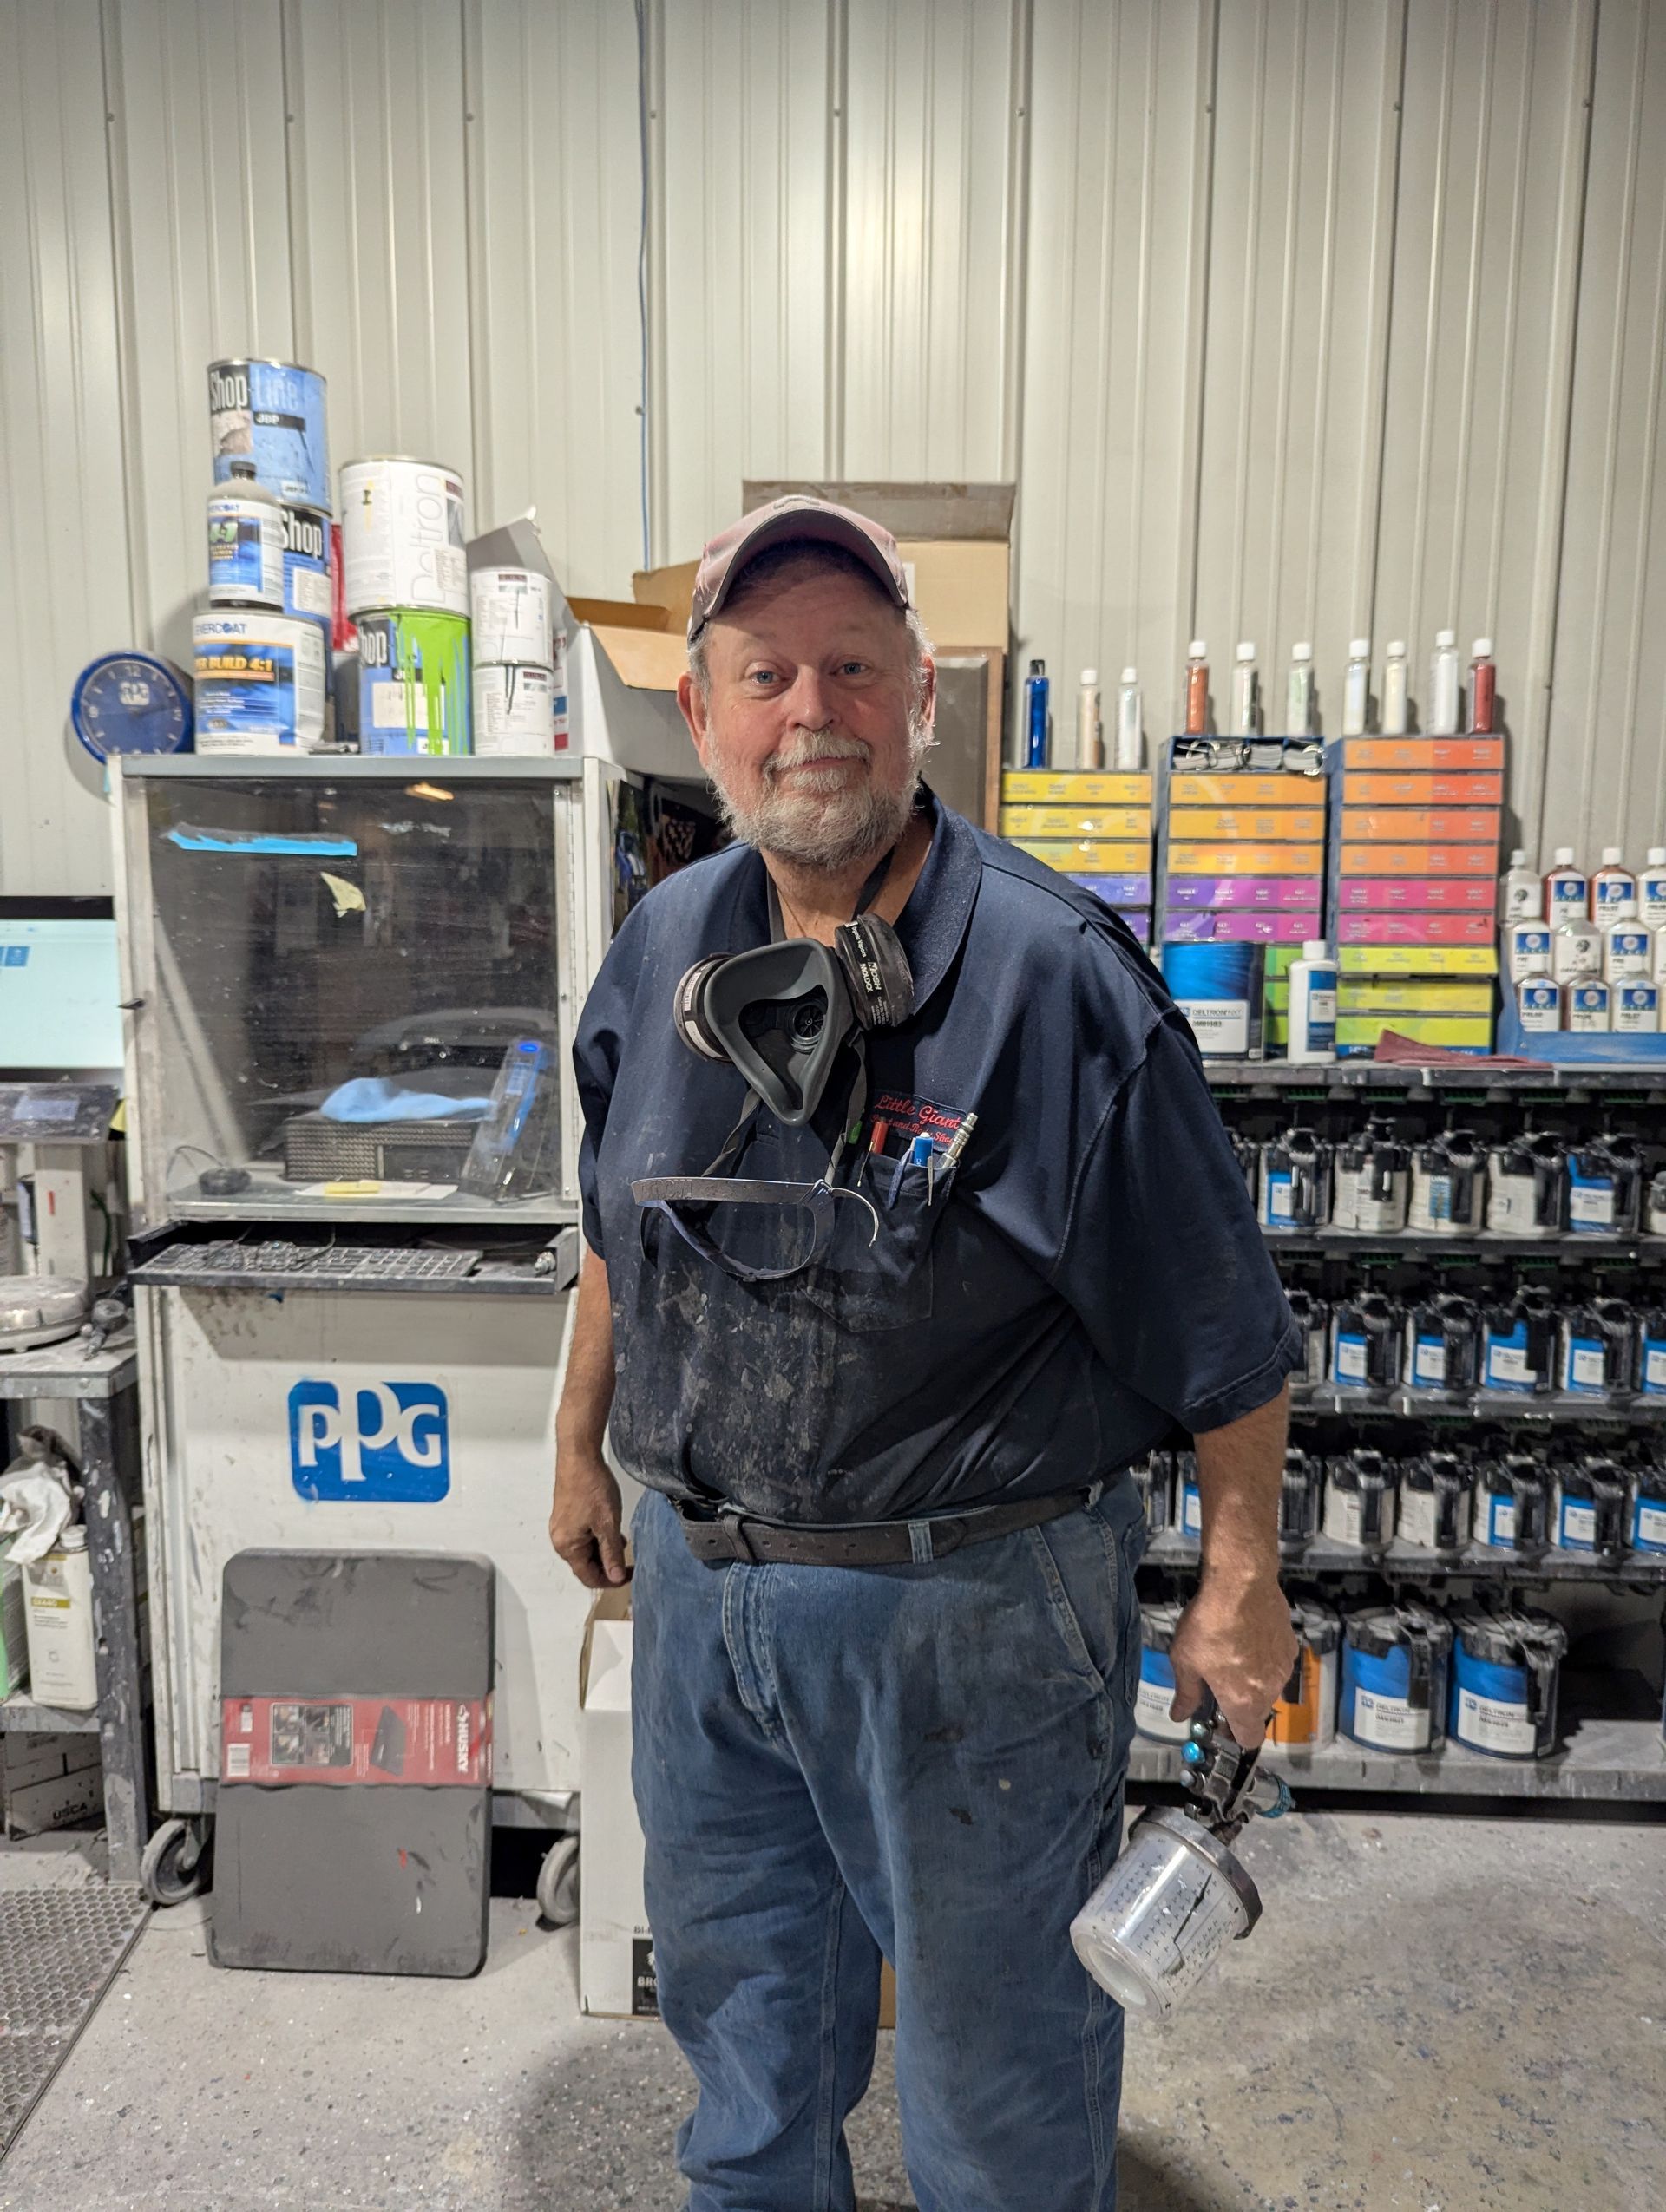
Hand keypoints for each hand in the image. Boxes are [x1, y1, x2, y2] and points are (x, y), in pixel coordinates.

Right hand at [549, 1449, 629, 1588]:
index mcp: (567, 1546)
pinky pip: (582, 1536)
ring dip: (604, 1549)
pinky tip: (610, 1527)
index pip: (589, 1577)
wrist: (579, 1456)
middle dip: (608, 1563)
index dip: (610, 1580)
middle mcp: (560, 1539)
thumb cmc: (590, 1485)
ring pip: (585, 1549)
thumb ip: (611, 1553)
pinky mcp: (566, 1516)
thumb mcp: (608, 1524)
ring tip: (621, 1538)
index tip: (628, 1574)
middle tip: (628, 1558)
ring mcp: (562, 1527)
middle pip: (586, 1564)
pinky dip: (598, 1537)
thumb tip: (614, 1577)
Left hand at [1167, 1571, 1296, 1746]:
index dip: (1235, 1733)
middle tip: (1220, 1677)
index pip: (1250, 1738)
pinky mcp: (1291, 1645)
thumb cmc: (1208, 1625)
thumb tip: (1179, 1716)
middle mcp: (1269, 1690)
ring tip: (1233, 1651)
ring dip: (1254, 1678)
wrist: (1241, 1584)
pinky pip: (1277, 1662)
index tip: (1222, 1720)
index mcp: (1243, 1701)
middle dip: (1241, 1701)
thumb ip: (1186, 1693)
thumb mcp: (1185, 1660)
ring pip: (1269, 1685)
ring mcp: (1284, 1667)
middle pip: (1258, 1710)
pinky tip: (1248, 1636)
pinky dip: (1265, 1657)